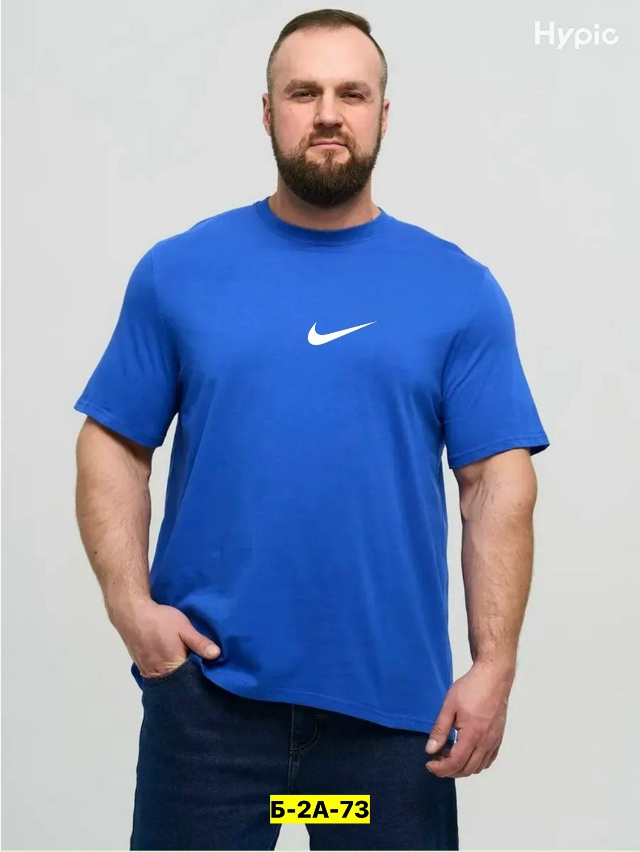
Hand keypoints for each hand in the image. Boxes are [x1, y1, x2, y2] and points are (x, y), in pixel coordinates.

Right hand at [110, 598, 220, 677]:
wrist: (132, 613)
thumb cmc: (160, 620)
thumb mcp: (183, 627)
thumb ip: (199, 642)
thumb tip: (217, 656)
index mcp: (173, 666)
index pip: (190, 679)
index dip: (200, 676)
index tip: (210, 672)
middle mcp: (159, 674)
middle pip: (178, 681)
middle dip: (188, 677)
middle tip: (200, 669)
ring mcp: (148, 671)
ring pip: (167, 679)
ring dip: (176, 675)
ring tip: (188, 667)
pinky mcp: (141, 666)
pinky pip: (157, 675)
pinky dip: (165, 672)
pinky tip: (171, 664)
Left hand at [424, 659, 514, 777]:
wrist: (493, 677)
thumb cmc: (470, 688)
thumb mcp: (449, 706)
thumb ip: (440, 730)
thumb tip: (430, 750)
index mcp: (472, 735)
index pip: (456, 763)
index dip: (440, 769)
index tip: (429, 763)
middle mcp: (486, 743)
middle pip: (467, 769)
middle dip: (449, 771)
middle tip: (436, 760)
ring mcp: (494, 741)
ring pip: (478, 767)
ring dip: (462, 767)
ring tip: (449, 754)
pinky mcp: (499, 738)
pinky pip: (488, 759)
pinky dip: (475, 763)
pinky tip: (465, 752)